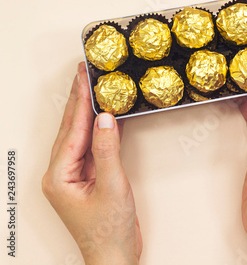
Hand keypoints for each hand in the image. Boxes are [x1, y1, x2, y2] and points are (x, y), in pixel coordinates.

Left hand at [42, 62, 141, 264]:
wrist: (114, 257)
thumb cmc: (108, 231)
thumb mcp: (112, 187)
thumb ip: (108, 151)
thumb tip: (106, 119)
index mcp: (59, 176)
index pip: (72, 130)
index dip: (81, 102)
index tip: (85, 78)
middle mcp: (61, 174)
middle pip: (70, 129)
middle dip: (79, 100)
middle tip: (85, 74)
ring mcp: (73, 177)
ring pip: (79, 137)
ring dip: (88, 113)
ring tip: (93, 88)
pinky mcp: (86, 179)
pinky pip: (91, 148)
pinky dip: (99, 131)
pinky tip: (106, 118)